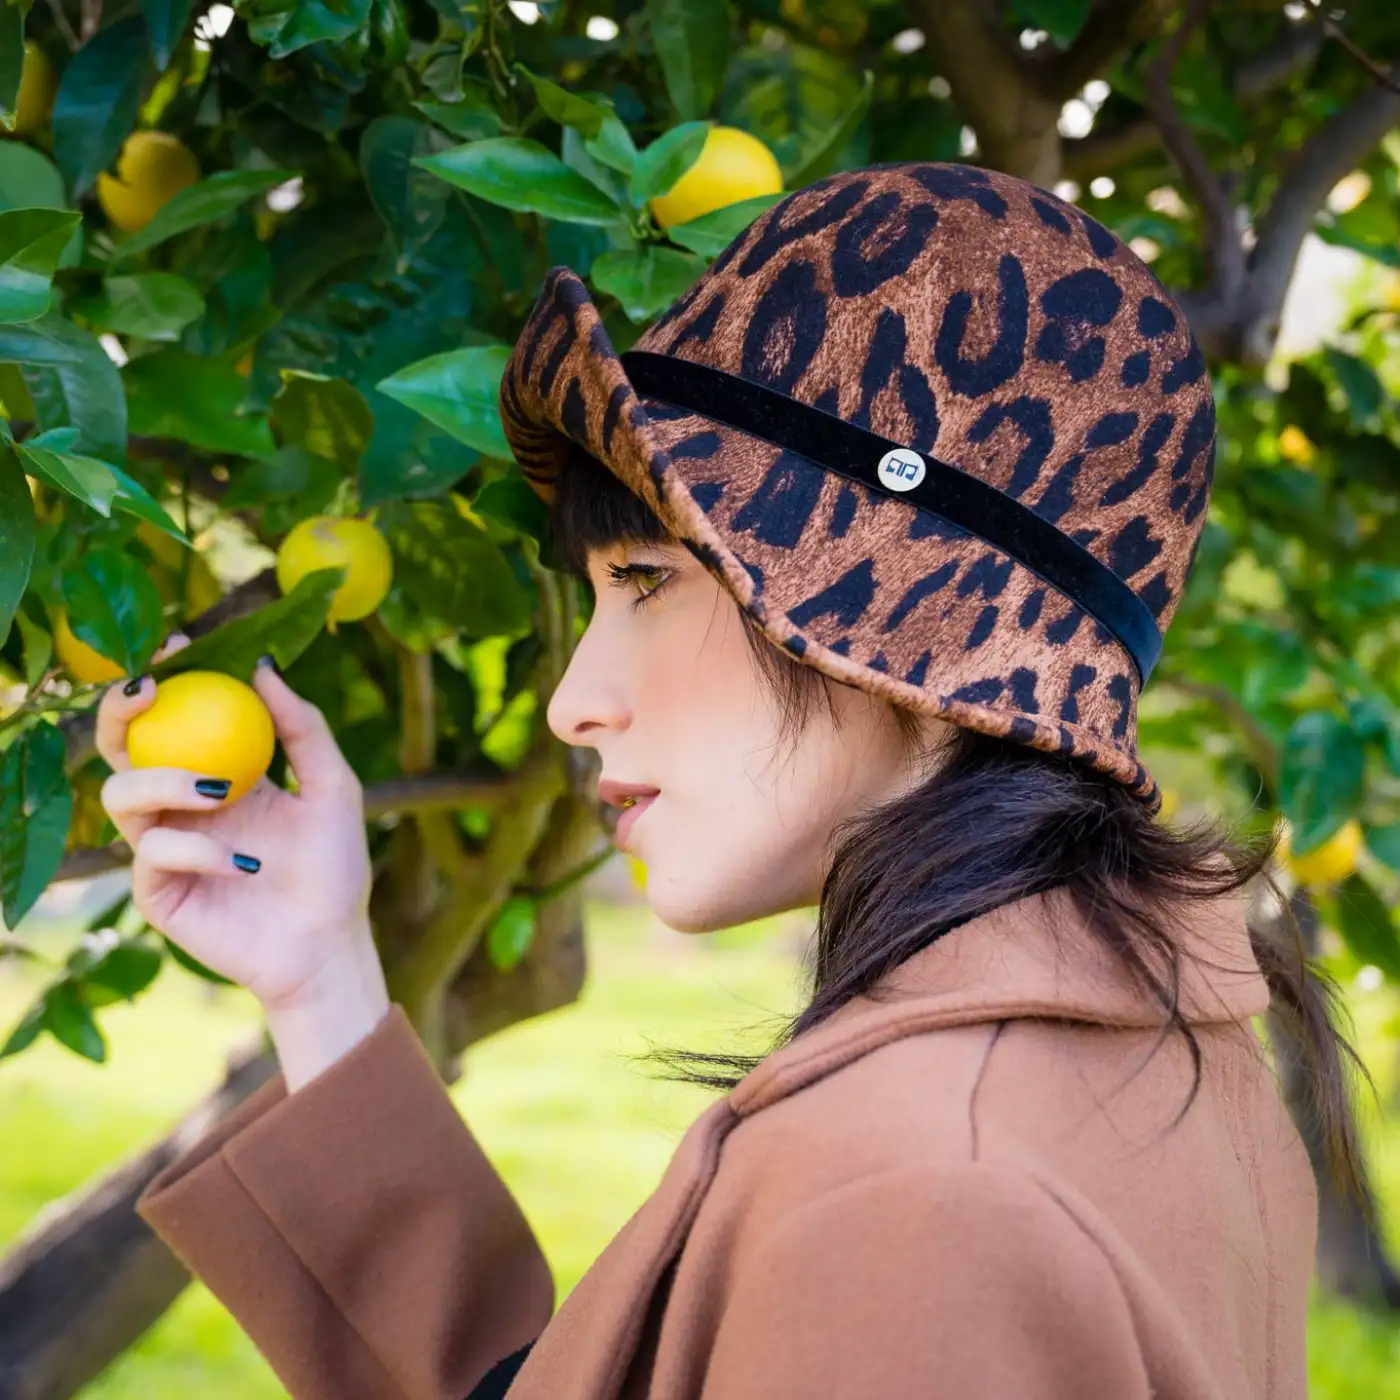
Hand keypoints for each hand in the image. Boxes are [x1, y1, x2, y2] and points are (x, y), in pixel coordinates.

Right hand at [97, 640, 378, 1013]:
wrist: (330, 942)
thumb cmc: (335, 866)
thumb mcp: (334, 785)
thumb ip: (304, 728)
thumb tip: (264, 666)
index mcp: (218, 774)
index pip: (175, 717)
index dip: (165, 679)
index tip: (176, 646)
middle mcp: (182, 806)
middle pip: (122, 748)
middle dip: (120, 712)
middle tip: (149, 688)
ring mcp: (164, 848)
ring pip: (121, 796)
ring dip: (164, 781)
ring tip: (220, 790)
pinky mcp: (158, 893)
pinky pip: (152, 855)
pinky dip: (197, 850)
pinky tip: (245, 864)